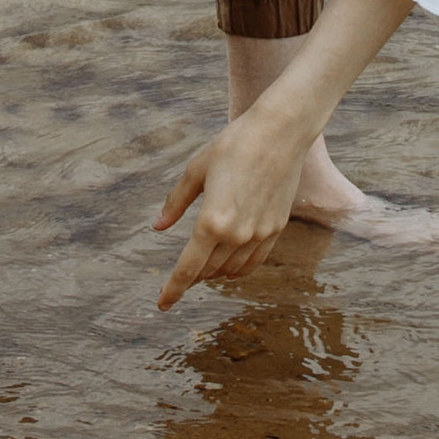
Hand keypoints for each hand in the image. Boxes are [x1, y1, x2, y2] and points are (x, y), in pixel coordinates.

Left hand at [155, 99, 307, 305]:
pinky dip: (237, 269)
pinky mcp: (275, 229)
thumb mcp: (196, 170)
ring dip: (213, 273)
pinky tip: (229, 266)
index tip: (162, 304)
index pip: (187, 269)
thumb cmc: (233, 145)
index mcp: (211, 221)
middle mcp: (236, 235)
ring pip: (230, 270)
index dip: (173, 289)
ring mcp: (259, 235)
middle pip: (208, 271)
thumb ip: (176, 203)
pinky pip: (253, 263)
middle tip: (180, 278)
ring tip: (202, 270)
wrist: (280, 134)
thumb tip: (158, 227)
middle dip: (191, 278)